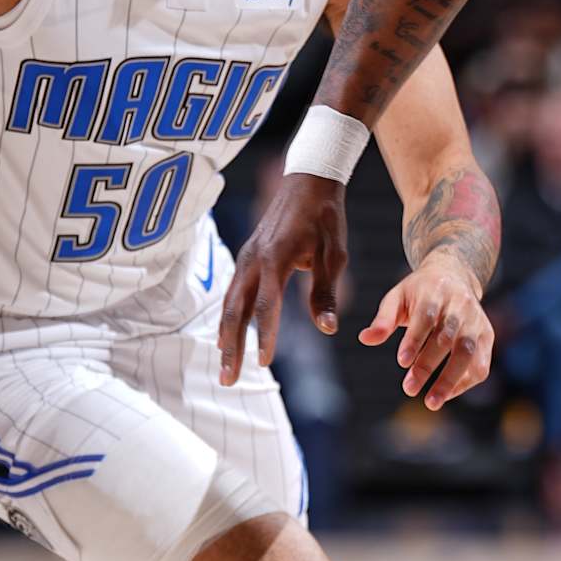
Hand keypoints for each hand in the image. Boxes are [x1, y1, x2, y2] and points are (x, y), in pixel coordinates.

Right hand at [218, 174, 348, 383]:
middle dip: (231, 347)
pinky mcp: (247, 257)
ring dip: (226, 336)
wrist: (309, 180)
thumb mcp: (335, 254)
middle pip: (236, 310)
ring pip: (229, 303)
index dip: (264, 335)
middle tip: (228, 379)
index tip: (265, 362)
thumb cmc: (326, 216)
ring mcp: (246, 257)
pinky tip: (227, 337)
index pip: (266, 305)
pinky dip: (229, 318)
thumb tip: (328, 329)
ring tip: (225, 366)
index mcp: (276, 257)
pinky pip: (233, 293)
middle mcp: (253, 259)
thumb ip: (326, 292)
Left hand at [359, 251, 494, 407]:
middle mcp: (460, 306)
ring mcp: (477, 321)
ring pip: (467, 352)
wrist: (455, 276)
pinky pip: (481, 363)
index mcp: (435, 292)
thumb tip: (365, 339)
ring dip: (450, 380)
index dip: (416, 340)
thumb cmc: (419, 292)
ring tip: (431, 402)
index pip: (427, 317)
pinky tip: (446, 395)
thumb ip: (383, 320)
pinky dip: (465, 382)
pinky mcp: (487, 335)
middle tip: (409, 388)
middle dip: (428, 365)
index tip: (402, 362)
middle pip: (447, 338)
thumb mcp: (397, 298)